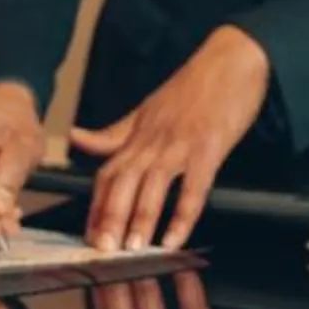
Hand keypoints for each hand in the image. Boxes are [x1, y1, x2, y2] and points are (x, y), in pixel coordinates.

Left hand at [68, 26, 270, 251]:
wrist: (232, 59)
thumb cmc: (194, 86)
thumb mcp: (148, 109)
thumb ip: (114, 133)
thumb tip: (76, 138)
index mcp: (138, 134)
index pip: (108, 173)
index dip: (96, 206)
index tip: (89, 234)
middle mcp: (153, 140)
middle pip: (124, 181)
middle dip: (111, 217)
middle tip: (103, 249)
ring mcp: (180, 144)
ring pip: (153, 186)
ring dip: (142, 219)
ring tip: (133, 248)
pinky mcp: (208, 148)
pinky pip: (193, 187)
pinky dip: (183, 215)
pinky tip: (176, 238)